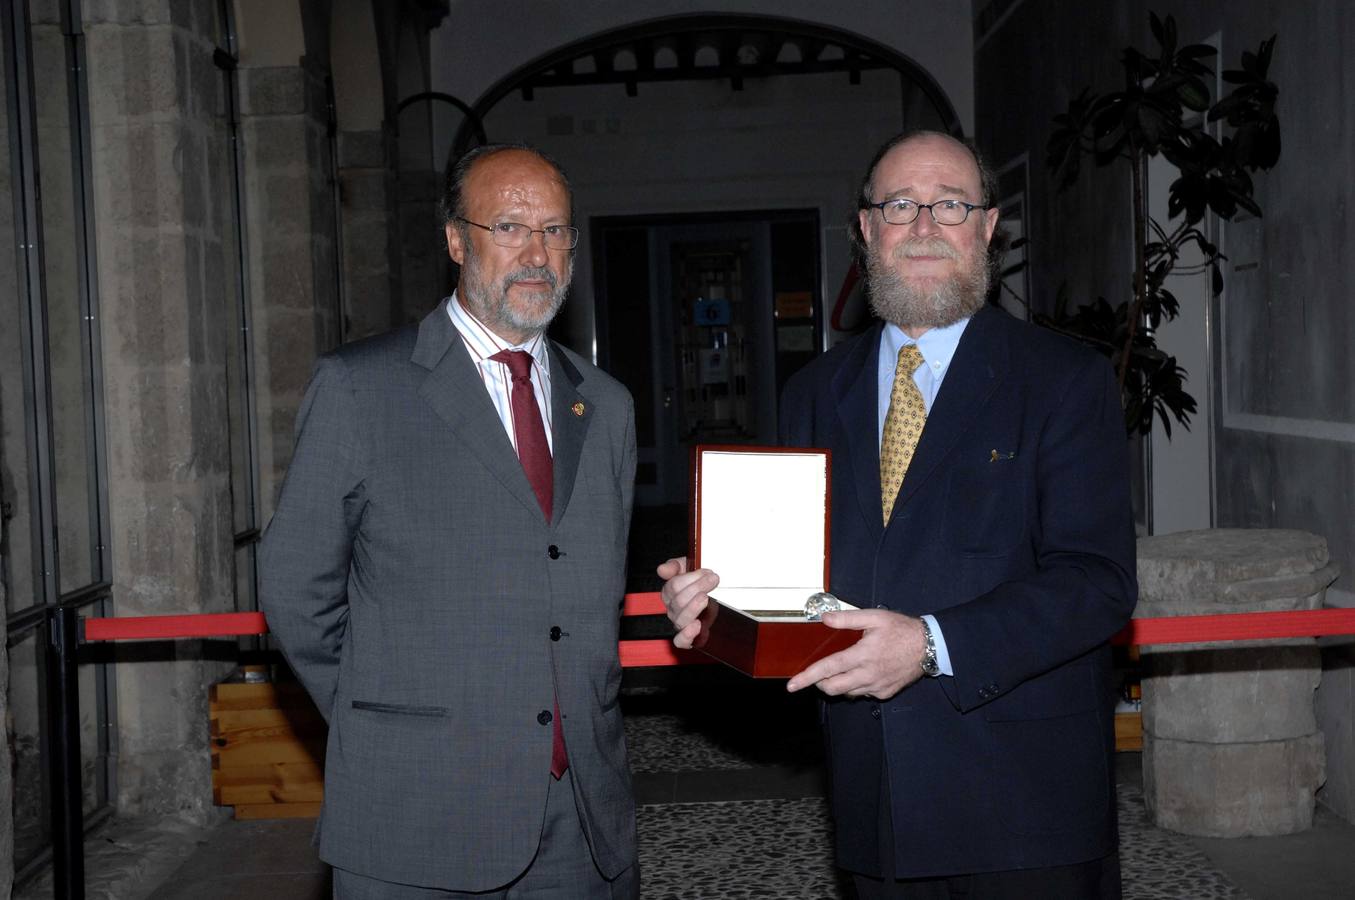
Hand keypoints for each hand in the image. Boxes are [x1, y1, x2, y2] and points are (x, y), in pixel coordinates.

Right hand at [657, 557, 717, 649]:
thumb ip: (675, 565)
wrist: (722, 598)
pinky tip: (697, 625)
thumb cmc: (702, 582)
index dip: (691, 578)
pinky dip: (687, 635)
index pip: (673, 586)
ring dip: (694, 607)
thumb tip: (662, 569)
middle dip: (697, 588)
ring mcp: (681, 623)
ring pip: (680, 619)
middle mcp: (674, 609)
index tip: (708, 572)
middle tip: (713, 580)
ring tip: (706, 598)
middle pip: (678, 601)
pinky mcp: (689, 638)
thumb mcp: (689, 566)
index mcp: (670, 593)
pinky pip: (681, 641)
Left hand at [785, 609, 926, 699]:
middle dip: (819, 683)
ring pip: (847, 692)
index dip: (808, 677)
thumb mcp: (875, 617)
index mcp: (863, 655)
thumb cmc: (902, 630)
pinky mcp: (884, 693)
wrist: (929, 646)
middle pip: (833, 687)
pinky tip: (862, 671)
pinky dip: (855, 685)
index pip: (828, 669)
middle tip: (818, 673)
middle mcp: (868, 675)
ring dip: (838, 683)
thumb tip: (825, 619)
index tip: (792, 685)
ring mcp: (877, 686)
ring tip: (844, 667)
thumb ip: (847, 619)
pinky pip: (862, 693)